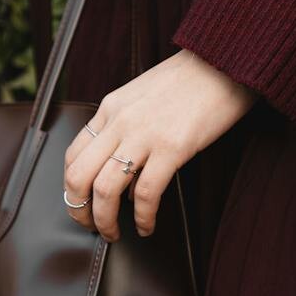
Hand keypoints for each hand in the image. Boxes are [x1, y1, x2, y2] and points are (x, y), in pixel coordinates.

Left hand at [63, 48, 257, 240]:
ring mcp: (144, 134)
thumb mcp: (144, 95)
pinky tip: (147, 226)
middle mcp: (120, 121)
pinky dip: (142, 217)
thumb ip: (127, 127)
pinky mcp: (173, 147)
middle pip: (79, 176)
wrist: (224, 61)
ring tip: (115, 234)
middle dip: (79, 210)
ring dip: (105, 221)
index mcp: (111, 108)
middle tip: (92, 226)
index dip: (71, 187)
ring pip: (105, 189)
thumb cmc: (190, 80)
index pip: (73, 154)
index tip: (82, 203)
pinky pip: (145, 193)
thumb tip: (123, 172)